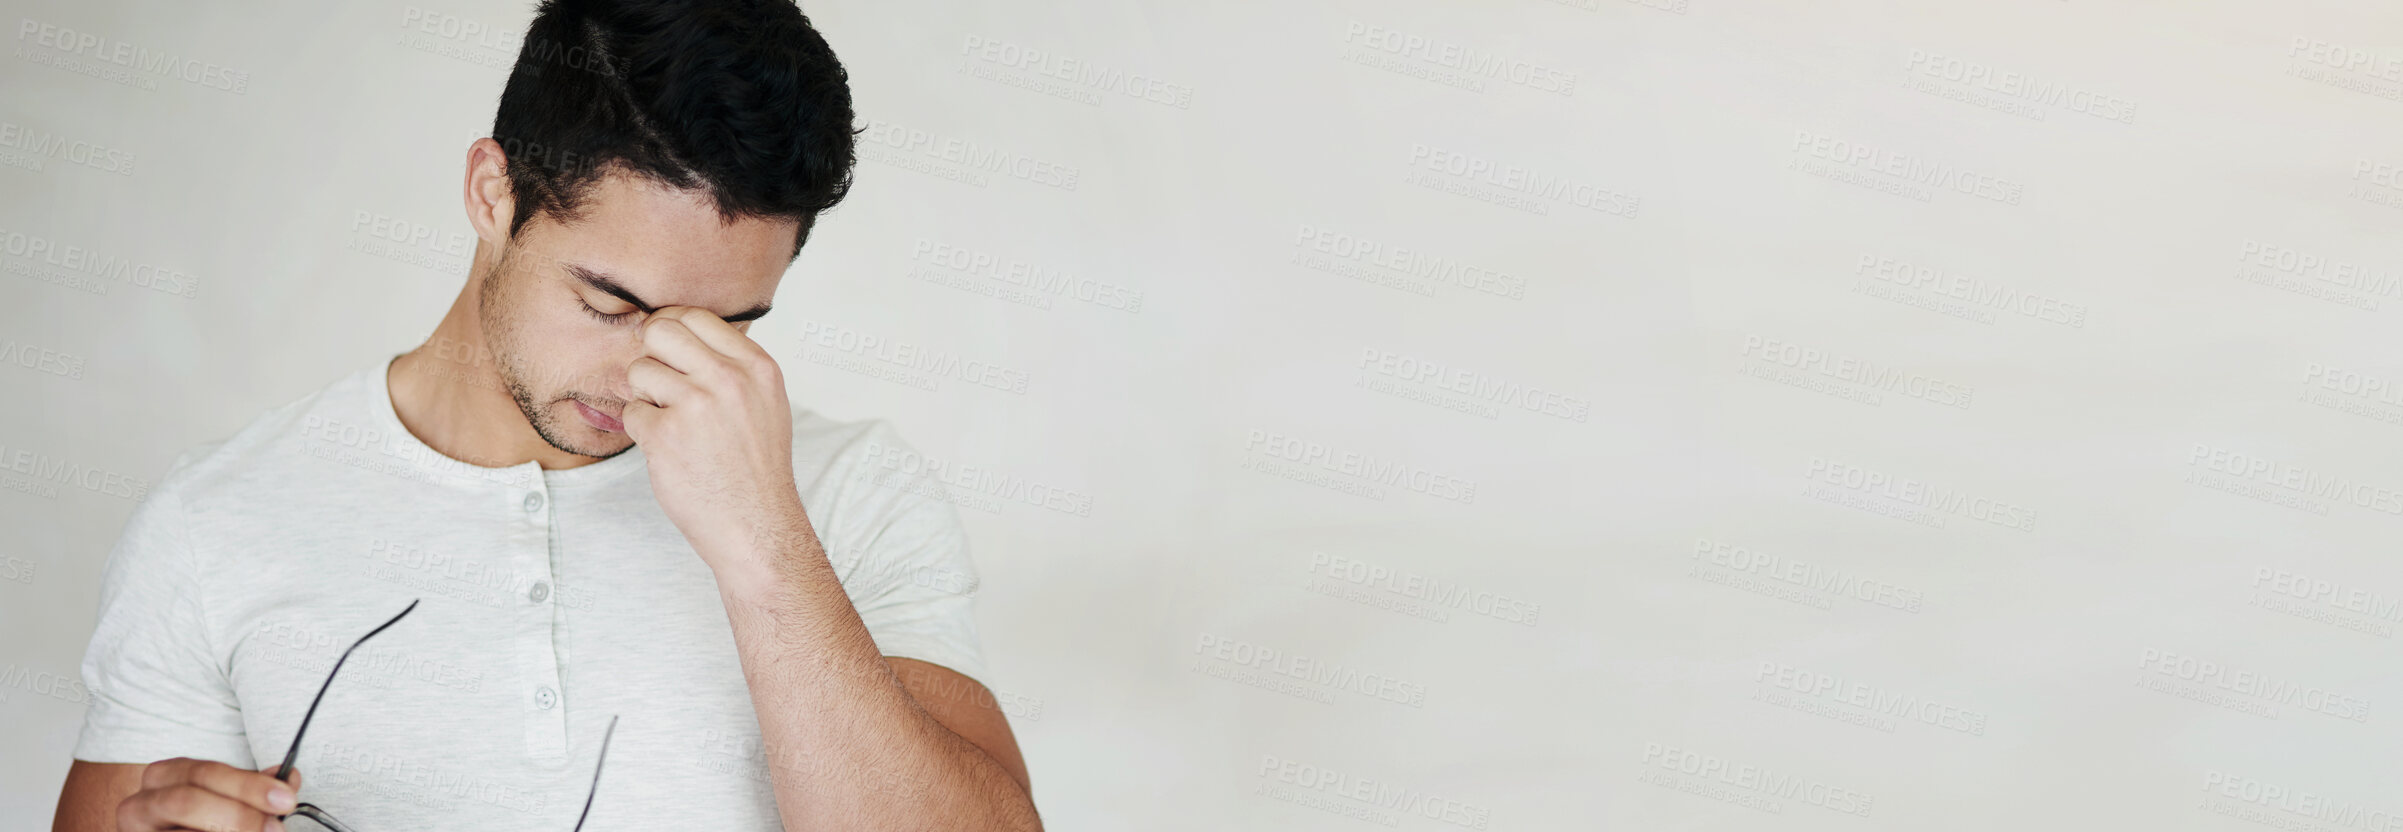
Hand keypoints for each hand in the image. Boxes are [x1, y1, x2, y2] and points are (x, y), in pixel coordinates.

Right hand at [115, 759, 301, 831]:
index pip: (205, 773)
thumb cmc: (198, 820)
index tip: (285, 800)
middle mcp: (139, 804)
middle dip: (236, 815)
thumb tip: (288, 778)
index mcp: (164, 777)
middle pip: (186, 802)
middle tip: (274, 828)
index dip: (247, 785)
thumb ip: (251, 788)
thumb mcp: (224, 798)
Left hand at [622, 307, 807, 578]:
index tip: (667, 350)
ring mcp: (696, 405)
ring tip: (670, 423)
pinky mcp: (665, 434)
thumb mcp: (766, 403)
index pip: (696, 317)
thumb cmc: (757, 468)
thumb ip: (732, 365)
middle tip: (659, 382)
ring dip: (645, 396)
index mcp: (757, 367)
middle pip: (661, 331)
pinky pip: (632, 412)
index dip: (672, 329)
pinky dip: (642, 431)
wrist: (758, 526)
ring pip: (640, 370)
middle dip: (652, 354)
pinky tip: (669, 450)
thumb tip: (679, 331)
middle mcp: (729, 379)